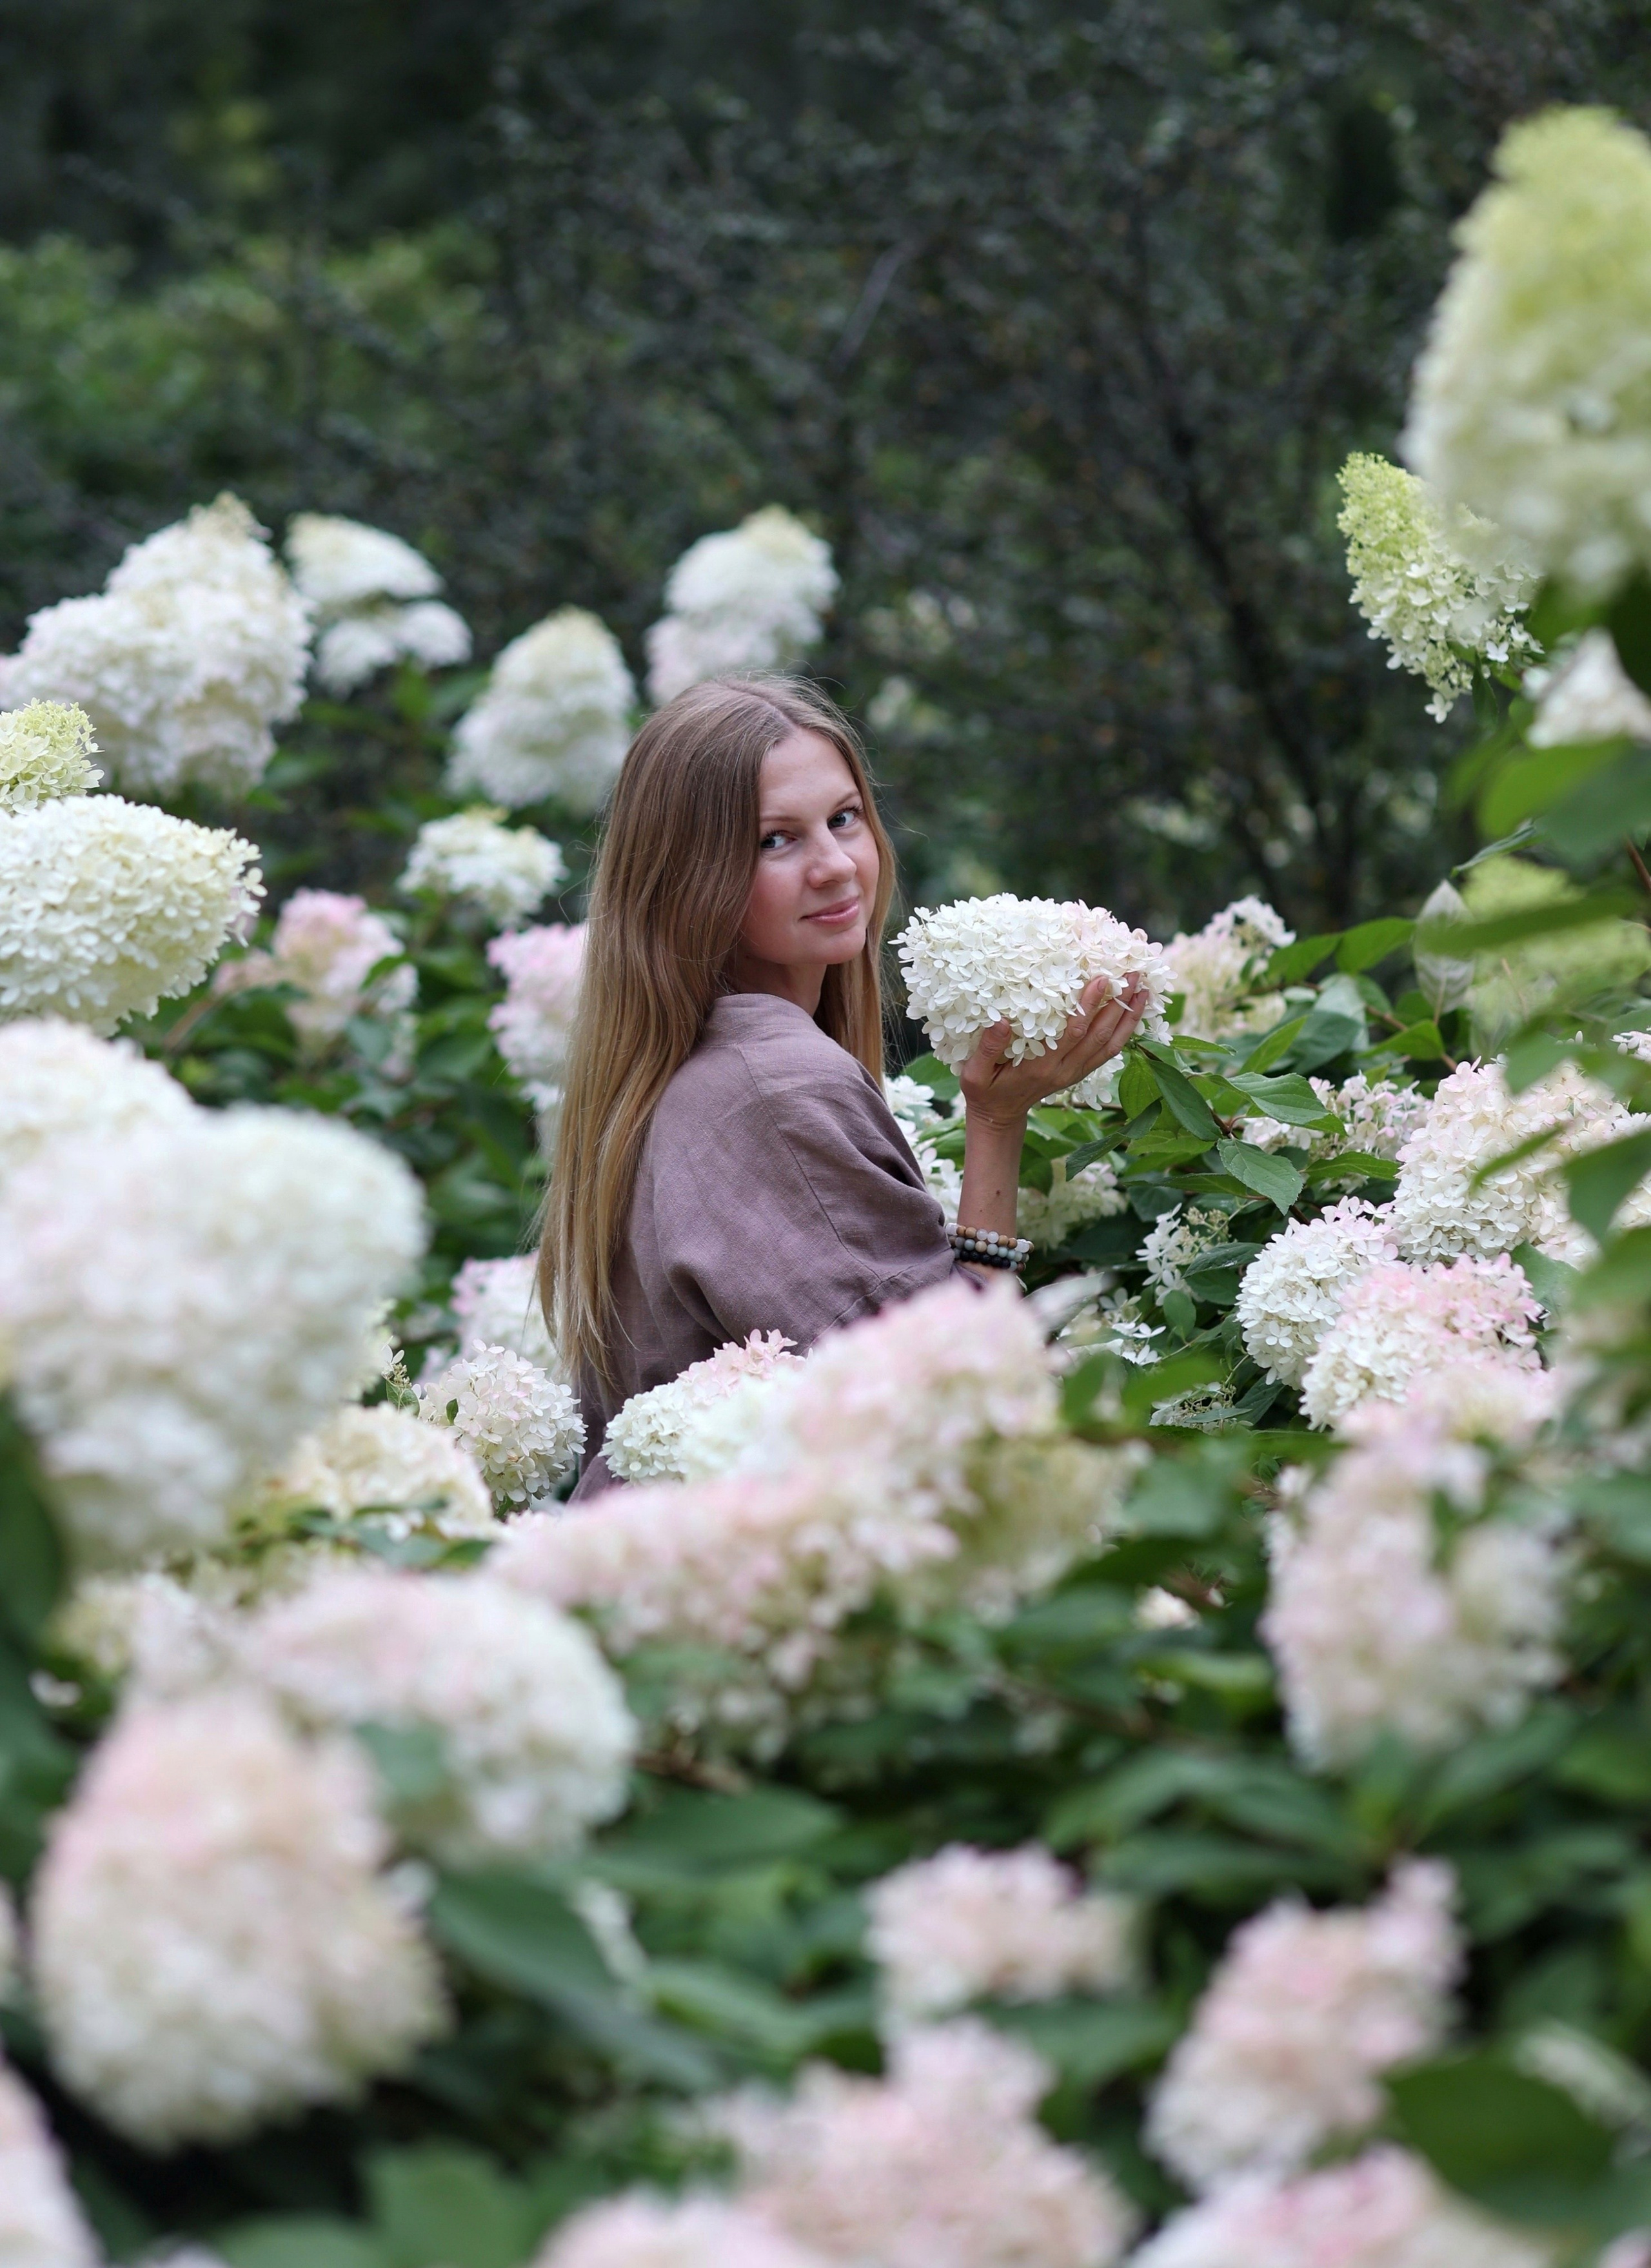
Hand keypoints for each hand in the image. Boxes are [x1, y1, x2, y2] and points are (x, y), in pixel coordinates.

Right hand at [958, 975, 1148, 1126]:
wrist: (1000, 1116)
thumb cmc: (985, 1092)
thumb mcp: (974, 1074)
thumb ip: (987, 1049)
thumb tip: (1001, 1021)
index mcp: (1041, 1068)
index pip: (1072, 1033)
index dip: (1089, 1006)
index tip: (1101, 979)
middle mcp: (1065, 1070)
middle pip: (1100, 1035)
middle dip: (1118, 1004)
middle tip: (1132, 973)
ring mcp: (1076, 1073)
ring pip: (1111, 1044)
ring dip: (1128, 1016)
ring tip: (1142, 987)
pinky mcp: (1080, 1072)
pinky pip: (1109, 1051)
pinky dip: (1125, 1030)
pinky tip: (1133, 1010)